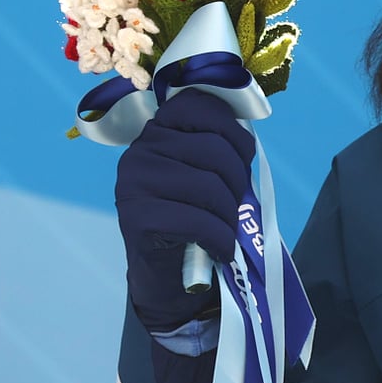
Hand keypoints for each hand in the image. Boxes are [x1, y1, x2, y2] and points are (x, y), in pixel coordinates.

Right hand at [114, 89, 256, 331]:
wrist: (167, 277)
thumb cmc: (194, 220)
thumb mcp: (206, 175)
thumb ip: (219, 147)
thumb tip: (248, 132)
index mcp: (157, 132)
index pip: (197, 105)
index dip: (232, 130)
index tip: (242, 157)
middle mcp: (139, 151)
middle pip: (213, 149)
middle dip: (238, 182)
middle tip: (238, 206)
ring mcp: (133, 184)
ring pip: (209, 187)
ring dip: (230, 216)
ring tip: (226, 231)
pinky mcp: (137, 218)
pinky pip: (198, 222)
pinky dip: (220, 240)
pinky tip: (221, 250)